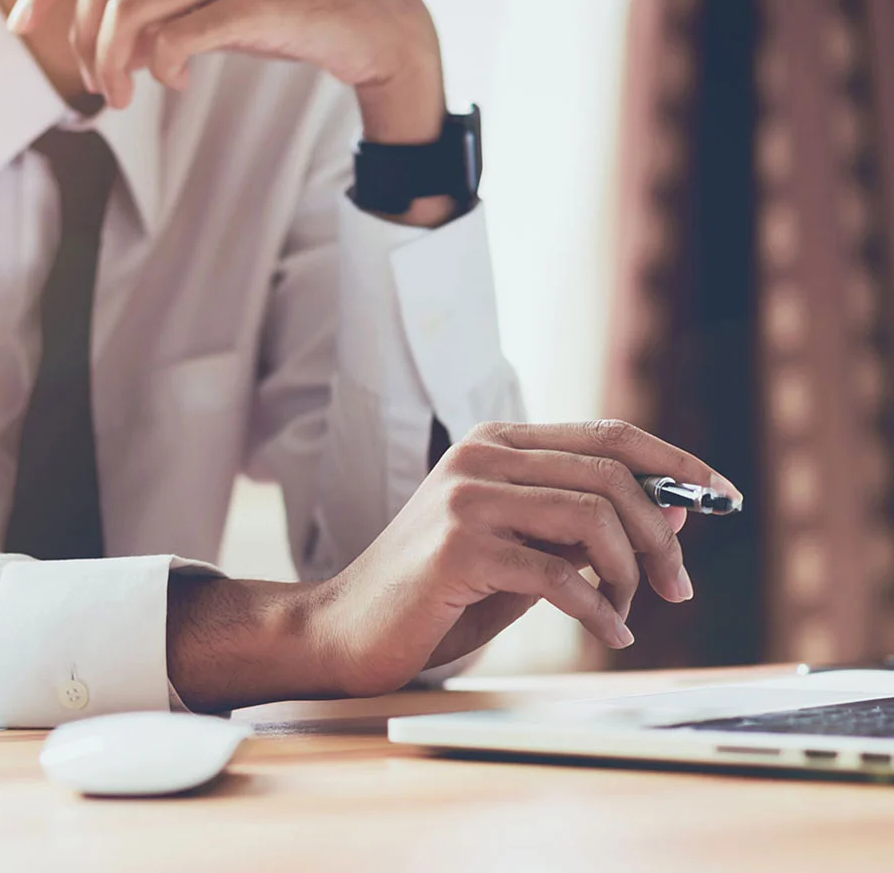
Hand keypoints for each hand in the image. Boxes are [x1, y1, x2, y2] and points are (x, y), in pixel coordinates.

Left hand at [6, 0, 443, 142]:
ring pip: (127, 13)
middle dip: (80, 41)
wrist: (368, 18)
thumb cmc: (282, 9)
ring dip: (111, 66)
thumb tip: (104, 46)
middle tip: (96, 85)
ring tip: (123, 96)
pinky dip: (164, 69)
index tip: (19, 26)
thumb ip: (154, 5)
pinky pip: (175, 38)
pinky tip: (177, 83)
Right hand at [309, 420, 738, 696]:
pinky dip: (598, 610)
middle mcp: (479, 456)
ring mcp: (465, 499)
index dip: (676, 462)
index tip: (722, 497)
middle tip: (677, 587)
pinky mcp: (457, 549)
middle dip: (660, 535)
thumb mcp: (522, 550)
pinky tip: (607, 633)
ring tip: (628, 611)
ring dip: (630, 573)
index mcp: (495, 442)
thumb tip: (675, 511)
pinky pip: (558, 575)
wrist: (345, 629)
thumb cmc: (435, 594)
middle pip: (611, 475)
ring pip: (592, 518)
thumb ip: (585, 528)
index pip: (609, 435)